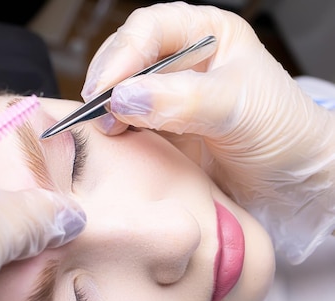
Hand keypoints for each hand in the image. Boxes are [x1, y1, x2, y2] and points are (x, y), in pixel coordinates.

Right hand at [81, 1, 334, 262]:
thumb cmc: (282, 132)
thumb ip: (183, 100)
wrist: (291, 182)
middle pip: (127, 55)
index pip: (150, 29)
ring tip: (107, 128)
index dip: (124, 53)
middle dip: (109, 79)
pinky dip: (115, 129)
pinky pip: (126, 121)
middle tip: (99, 109)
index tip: (108, 87)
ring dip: (107, 107)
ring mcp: (168, 94)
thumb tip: (126, 97)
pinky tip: (114, 139)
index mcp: (207, 34)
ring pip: (121, 88)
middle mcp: (183, 59)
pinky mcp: (159, 127)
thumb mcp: (237, 107)